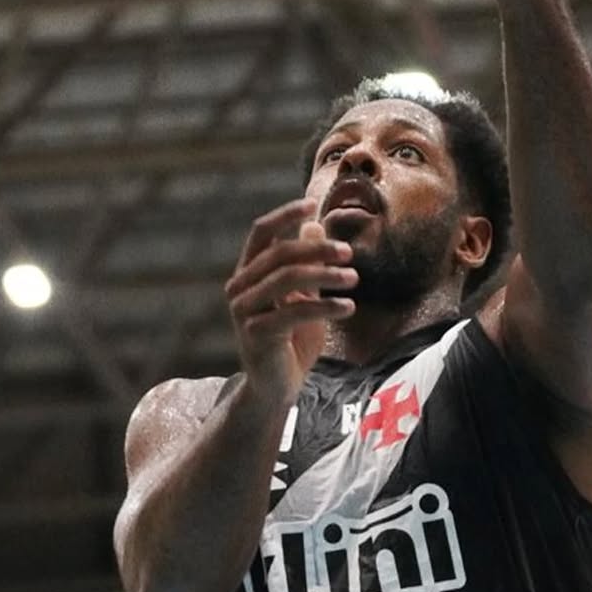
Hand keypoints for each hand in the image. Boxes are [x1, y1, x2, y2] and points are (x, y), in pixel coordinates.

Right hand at [225, 198, 356, 402]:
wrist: (276, 387)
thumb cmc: (290, 340)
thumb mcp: (302, 297)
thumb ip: (306, 264)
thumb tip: (315, 224)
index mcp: (247, 273)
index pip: (261, 232)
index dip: (285, 215)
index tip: (312, 204)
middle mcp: (239, 287)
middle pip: (279, 253)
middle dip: (318, 249)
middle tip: (349, 253)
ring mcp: (243, 311)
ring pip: (286, 278)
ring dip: (325, 275)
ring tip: (353, 279)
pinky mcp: (256, 334)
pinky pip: (294, 312)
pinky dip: (326, 306)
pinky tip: (349, 307)